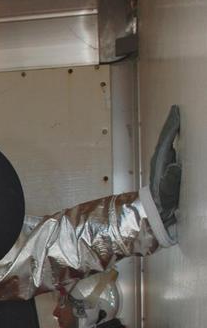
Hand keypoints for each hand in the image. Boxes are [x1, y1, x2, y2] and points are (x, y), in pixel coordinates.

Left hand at [149, 104, 181, 232]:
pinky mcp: (162, 171)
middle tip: (175, 111)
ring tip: (176, 122)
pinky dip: (171, 144)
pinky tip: (175, 144)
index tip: (176, 113)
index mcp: (160, 164)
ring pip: (165, 145)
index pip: (166, 141)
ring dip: (170, 133)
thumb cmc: (160, 206)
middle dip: (170, 126)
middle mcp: (158, 162)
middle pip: (164, 139)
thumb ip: (171, 180)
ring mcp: (159, 166)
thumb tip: (175, 165)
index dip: (172, 127)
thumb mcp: (166, 194)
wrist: (151, 216)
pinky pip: (167, 152)